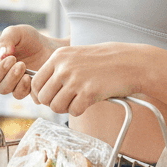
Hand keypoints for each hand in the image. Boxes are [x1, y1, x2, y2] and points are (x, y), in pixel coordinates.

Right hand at [0, 25, 59, 99]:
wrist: (49, 48)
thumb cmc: (30, 39)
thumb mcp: (17, 32)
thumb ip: (6, 40)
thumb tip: (1, 55)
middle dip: (1, 70)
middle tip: (14, 59)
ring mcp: (10, 83)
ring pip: (3, 89)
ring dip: (12, 78)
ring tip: (22, 66)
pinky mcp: (23, 90)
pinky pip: (18, 94)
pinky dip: (22, 87)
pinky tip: (28, 77)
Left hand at [30, 42, 149, 116]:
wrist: (131, 62)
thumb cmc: (104, 61)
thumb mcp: (76, 56)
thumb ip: (58, 69)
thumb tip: (40, 92)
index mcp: (58, 56)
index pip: (35, 82)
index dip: (42, 94)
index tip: (52, 96)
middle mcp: (64, 67)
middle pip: (44, 97)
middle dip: (53, 103)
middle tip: (67, 100)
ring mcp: (76, 80)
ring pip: (56, 107)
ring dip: (66, 108)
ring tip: (78, 100)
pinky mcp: (89, 92)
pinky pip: (74, 111)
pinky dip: (80, 110)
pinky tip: (89, 101)